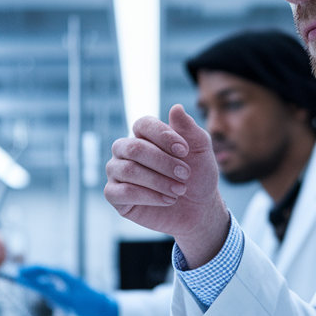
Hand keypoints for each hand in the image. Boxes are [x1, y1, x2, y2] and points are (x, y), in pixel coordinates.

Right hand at [13, 266, 118, 315]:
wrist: (101, 305)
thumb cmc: (87, 303)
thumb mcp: (70, 300)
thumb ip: (55, 293)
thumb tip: (40, 286)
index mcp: (62, 274)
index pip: (41, 269)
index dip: (28, 271)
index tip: (16, 273)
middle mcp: (61, 275)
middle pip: (40, 271)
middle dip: (26, 273)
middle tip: (13, 276)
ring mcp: (62, 280)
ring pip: (42, 277)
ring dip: (31, 278)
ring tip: (18, 280)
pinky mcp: (63, 287)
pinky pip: (47, 284)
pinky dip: (38, 284)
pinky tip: (32, 286)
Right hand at [105, 105, 228, 266]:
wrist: (199, 208)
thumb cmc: (198, 175)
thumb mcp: (200, 150)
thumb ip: (189, 129)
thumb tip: (177, 108)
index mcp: (143, 134)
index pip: (142, 124)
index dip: (163, 136)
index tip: (185, 151)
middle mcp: (125, 151)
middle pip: (135, 148)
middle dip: (163, 162)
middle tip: (185, 175)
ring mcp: (117, 173)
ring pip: (128, 170)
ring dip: (158, 181)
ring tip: (179, 190)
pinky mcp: (115, 196)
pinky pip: (121, 192)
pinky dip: (147, 196)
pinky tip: (167, 200)